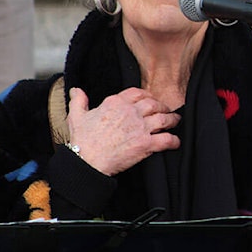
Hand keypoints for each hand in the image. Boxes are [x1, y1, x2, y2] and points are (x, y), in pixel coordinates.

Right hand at [65, 86, 180, 175]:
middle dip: (162, 107)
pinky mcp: (145, 143)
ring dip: (172, 120)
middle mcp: (130, 112)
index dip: (147, 96)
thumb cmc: (82, 141)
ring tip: (175, 121)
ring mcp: (139, 127)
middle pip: (154, 104)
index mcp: (115, 103)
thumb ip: (78, 101)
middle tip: (166, 111)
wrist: (86, 161)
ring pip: (164, 119)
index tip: (150, 100)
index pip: (137, 93)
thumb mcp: (76, 116)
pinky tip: (176, 142)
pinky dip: (174, 140)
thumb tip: (76, 90)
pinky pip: (166, 139)